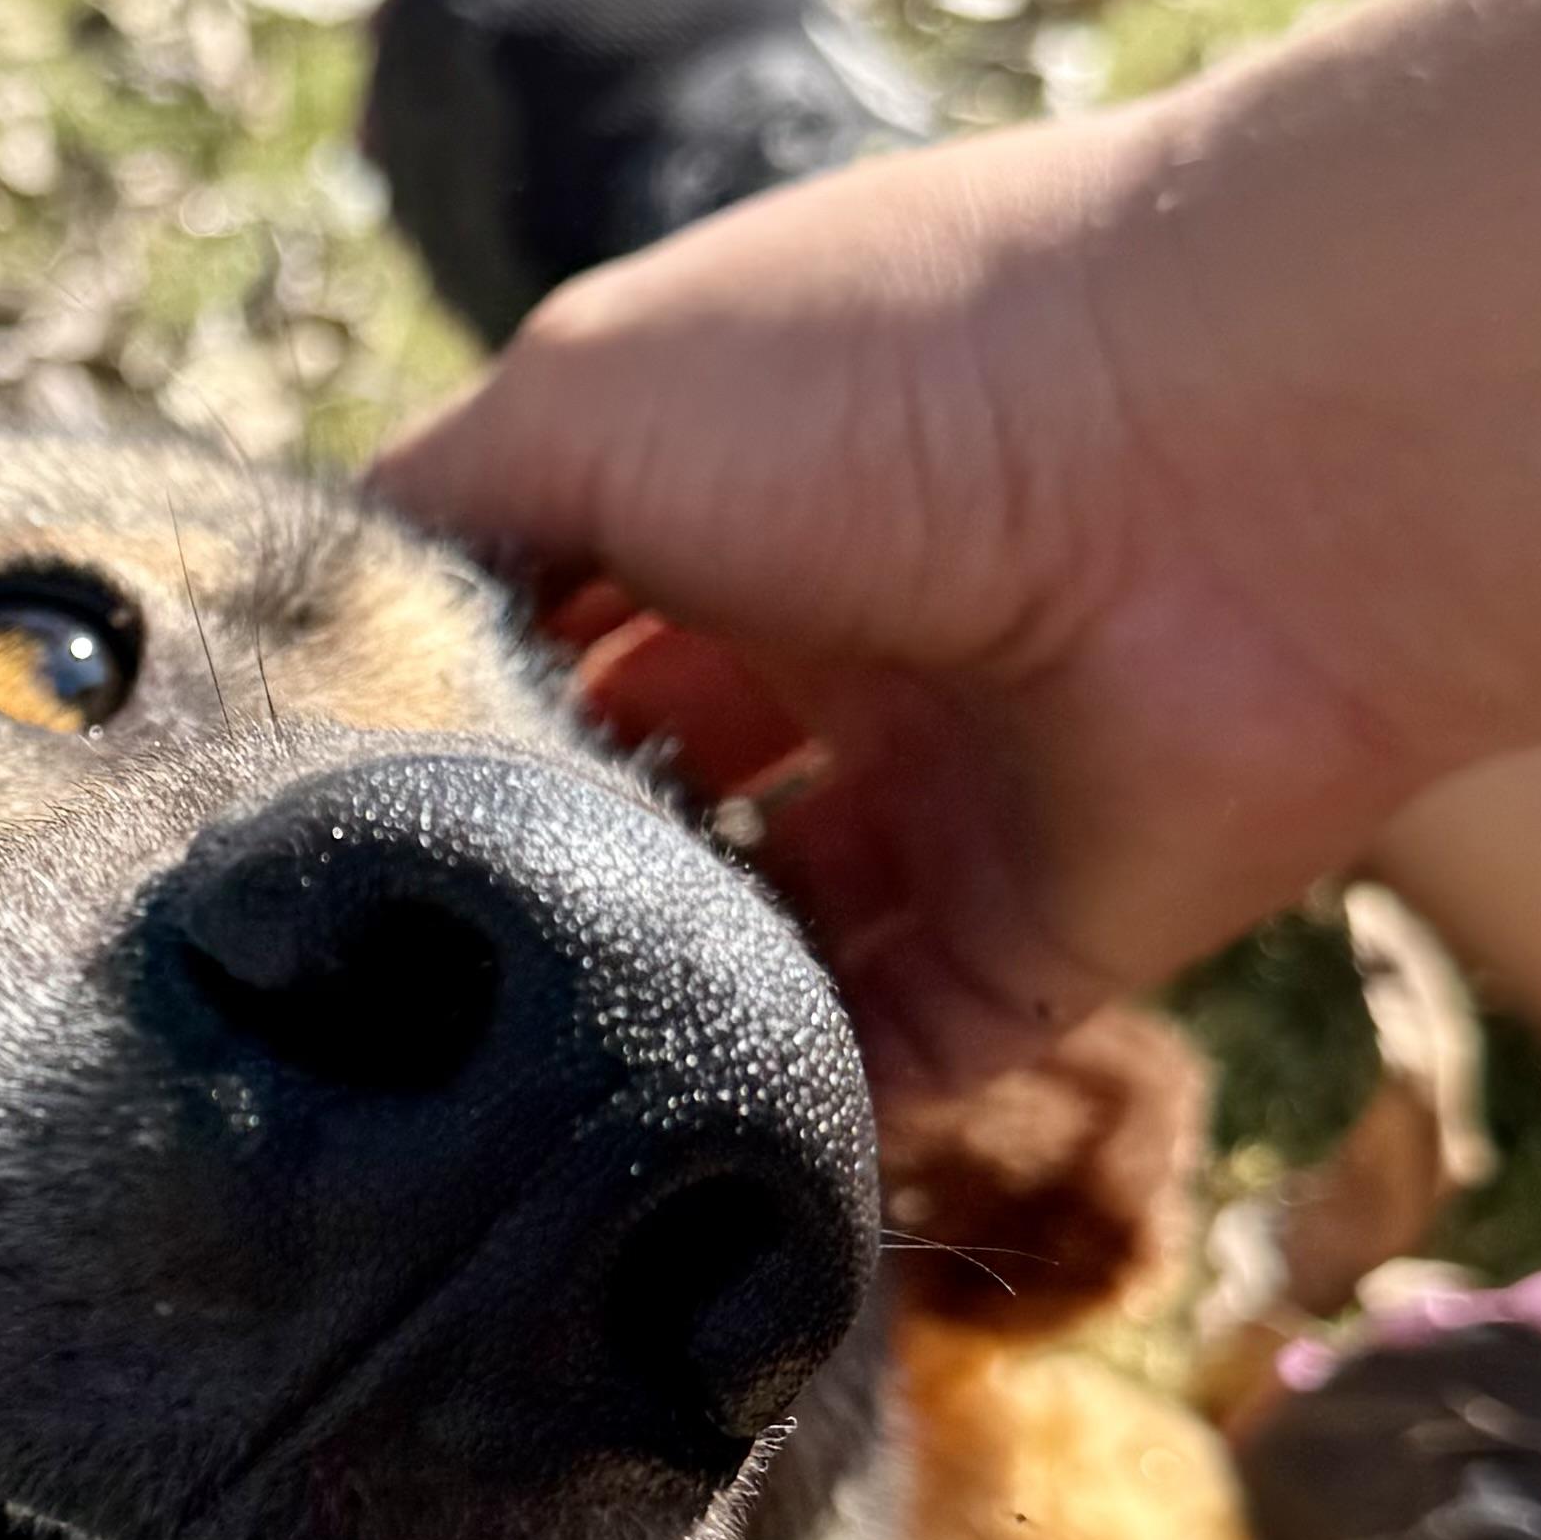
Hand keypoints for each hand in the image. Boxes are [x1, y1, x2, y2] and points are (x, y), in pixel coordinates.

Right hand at [371, 119, 1428, 1095]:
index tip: (293, 824)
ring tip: (487, 1082)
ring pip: (745, 948)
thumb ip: (436, 520)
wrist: (1247, 467)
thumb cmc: (897, 374)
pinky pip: (883, 1069)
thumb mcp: (592, 391)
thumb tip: (319, 650)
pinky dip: (780, 1121)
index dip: (427, 704)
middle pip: (636, 801)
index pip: (537, 617)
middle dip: (528, 878)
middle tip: (378, 984)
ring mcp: (934, 805)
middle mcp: (827, 641)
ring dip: (639, 1007)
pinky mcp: (1034, 949)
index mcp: (724, 481)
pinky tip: (636, 1165)